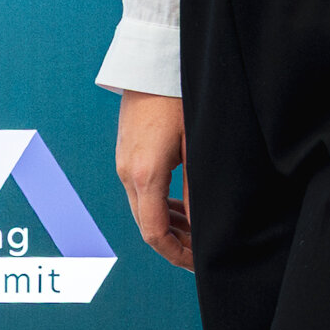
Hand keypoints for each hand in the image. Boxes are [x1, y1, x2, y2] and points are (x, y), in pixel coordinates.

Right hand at [115, 91, 189, 269]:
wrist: (152, 65)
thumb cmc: (180, 99)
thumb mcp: (196, 144)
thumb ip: (198, 188)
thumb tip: (204, 225)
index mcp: (145, 175)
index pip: (155, 233)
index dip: (177, 255)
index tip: (200, 263)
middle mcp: (127, 173)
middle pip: (147, 226)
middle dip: (176, 245)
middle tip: (205, 253)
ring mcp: (123, 164)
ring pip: (143, 211)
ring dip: (169, 227)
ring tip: (199, 235)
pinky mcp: (127, 156)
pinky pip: (141, 193)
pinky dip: (161, 208)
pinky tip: (183, 209)